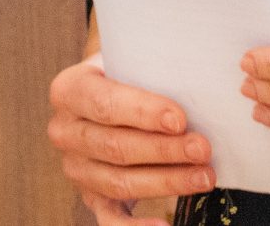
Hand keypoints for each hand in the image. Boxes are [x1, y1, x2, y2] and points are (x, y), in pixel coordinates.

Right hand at [47, 51, 214, 222]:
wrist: (107, 91)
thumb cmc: (127, 72)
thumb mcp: (129, 59)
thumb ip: (151, 69)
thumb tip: (201, 85)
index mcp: (69, 90)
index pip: (105, 104)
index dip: (143, 113)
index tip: (180, 119)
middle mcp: (65, 131)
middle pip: (116, 147)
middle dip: (164, 150)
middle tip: (202, 148)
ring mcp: (76, 167)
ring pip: (119, 181)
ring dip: (167, 181)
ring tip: (204, 176)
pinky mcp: (90, 196)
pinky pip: (111, 219)